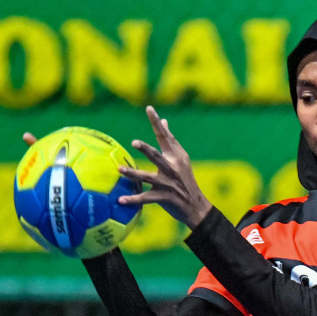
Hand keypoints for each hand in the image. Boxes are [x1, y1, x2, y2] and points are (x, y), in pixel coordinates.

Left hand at [116, 106, 214, 228]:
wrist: (196, 206)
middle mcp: (172, 168)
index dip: (156, 122)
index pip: (165, 136)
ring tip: (120, 169)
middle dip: (145, 149)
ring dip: (133, 174)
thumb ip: (170, 141)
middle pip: (156, 156)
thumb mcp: (181, 159)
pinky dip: (133, 200)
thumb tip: (164, 121)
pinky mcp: (165, 198)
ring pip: (148, 177)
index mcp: (176, 156)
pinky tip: (120, 200)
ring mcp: (168, 183)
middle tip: (134, 142)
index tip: (149, 108)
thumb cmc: (185, 179)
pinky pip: (146, 198)